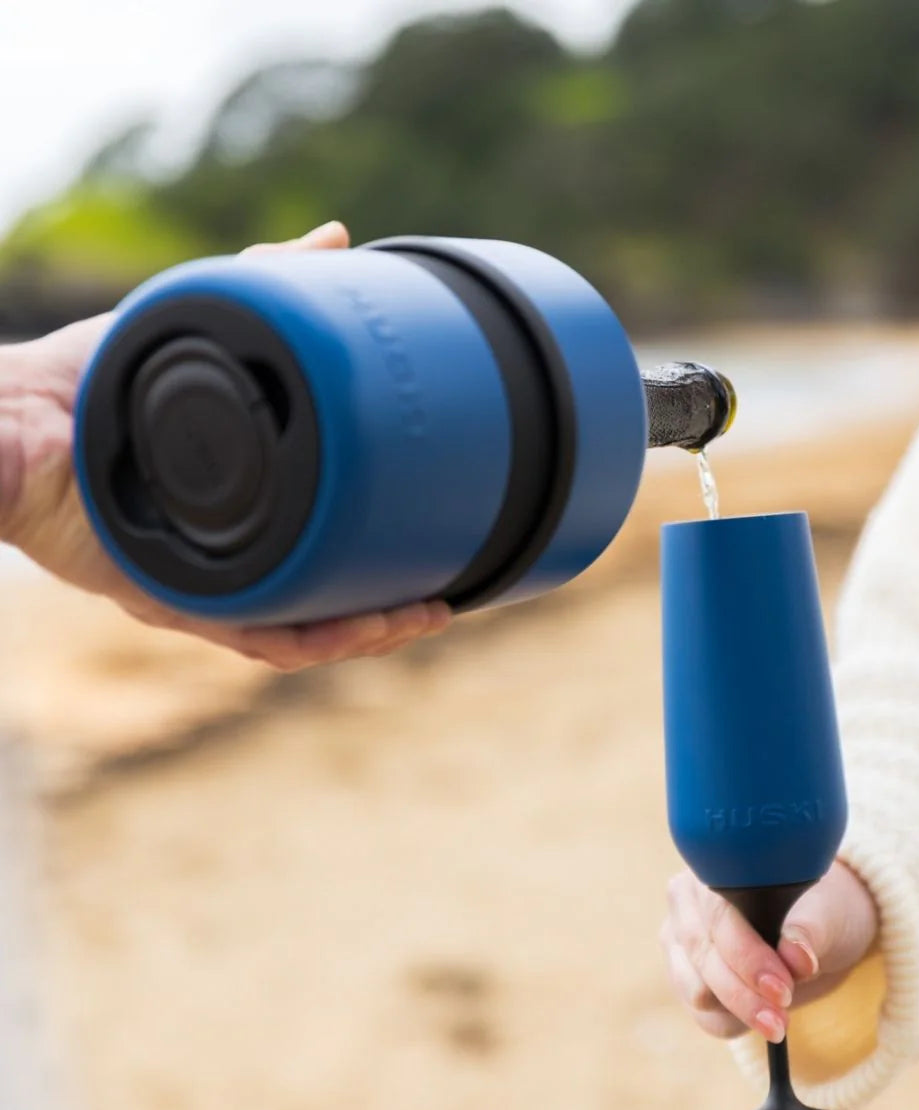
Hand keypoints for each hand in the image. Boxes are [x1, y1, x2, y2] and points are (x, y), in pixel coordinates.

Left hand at [0, 221, 451, 669]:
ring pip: (308, 634)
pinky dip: (320, 635)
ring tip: (426, 613)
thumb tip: (340, 238)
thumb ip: (267, 283)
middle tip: (449, 599)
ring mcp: (208, 586)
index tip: (445, 548)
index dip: (391, 562)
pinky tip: (366, 625)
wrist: (9, 413)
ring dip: (373, 630)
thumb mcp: (202, 329)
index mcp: (247, 512)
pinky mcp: (179, 600)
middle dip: (397, 611)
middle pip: (331, 605)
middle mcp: (231, 559)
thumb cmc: (88, 378)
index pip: (330, 551)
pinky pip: (262, 637)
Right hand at [660, 860, 878, 1042]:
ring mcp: (680, 942)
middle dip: (743, 993)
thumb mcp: (826, 912)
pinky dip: (733, 1021)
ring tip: (778, 1022)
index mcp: (714, 871)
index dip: (747, 956)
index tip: (782, 989)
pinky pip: (702, 1014)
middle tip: (783, 1019)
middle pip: (702, 957)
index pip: (719, 917)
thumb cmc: (819, 906)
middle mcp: (686, 903)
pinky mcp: (686, 978)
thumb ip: (809, 932)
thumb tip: (797, 958)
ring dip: (738, 1011)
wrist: (818, 928)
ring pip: (696, 989)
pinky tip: (763, 1015)